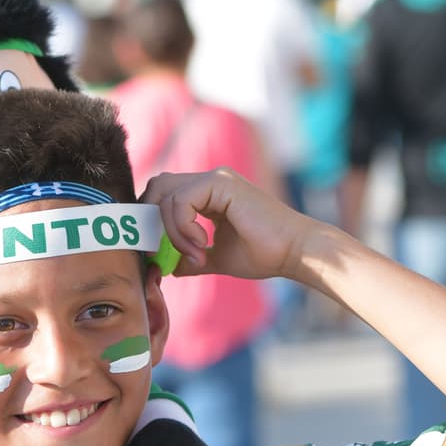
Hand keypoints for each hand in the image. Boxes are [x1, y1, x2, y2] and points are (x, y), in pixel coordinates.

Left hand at [141, 168, 314, 280]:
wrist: (295, 252)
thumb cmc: (264, 255)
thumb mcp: (216, 257)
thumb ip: (189, 257)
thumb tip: (166, 266)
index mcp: (208, 194)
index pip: (164, 195)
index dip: (153, 221)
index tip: (159, 254)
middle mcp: (210, 181)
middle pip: (158, 186)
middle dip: (151, 219)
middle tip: (163, 250)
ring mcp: (216, 178)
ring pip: (166, 194)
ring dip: (172, 232)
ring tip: (195, 255)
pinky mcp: (222, 183)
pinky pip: (181, 200)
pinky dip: (182, 227)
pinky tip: (201, 245)